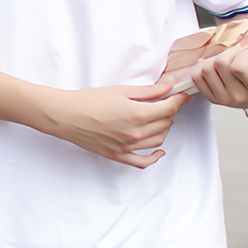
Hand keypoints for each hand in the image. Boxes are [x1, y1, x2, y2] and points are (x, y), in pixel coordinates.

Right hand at [36, 81, 188, 167]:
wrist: (64, 115)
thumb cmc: (87, 101)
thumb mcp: (120, 90)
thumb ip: (148, 91)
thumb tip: (170, 85)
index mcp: (137, 114)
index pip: (169, 108)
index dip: (179, 100)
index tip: (183, 96)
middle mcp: (135, 133)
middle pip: (166, 123)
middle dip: (168, 112)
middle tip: (164, 103)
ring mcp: (127, 147)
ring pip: (159, 140)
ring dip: (163, 128)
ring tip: (156, 119)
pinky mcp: (118, 155)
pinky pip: (143, 162)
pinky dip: (155, 158)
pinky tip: (160, 152)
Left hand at [191, 43, 247, 110]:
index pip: (238, 67)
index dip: (243, 53)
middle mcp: (238, 96)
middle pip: (220, 64)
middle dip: (229, 52)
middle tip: (237, 52)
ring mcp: (223, 99)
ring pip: (206, 69)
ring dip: (215, 59)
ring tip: (227, 59)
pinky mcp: (213, 98)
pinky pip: (197, 78)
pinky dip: (201, 68)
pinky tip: (213, 65)